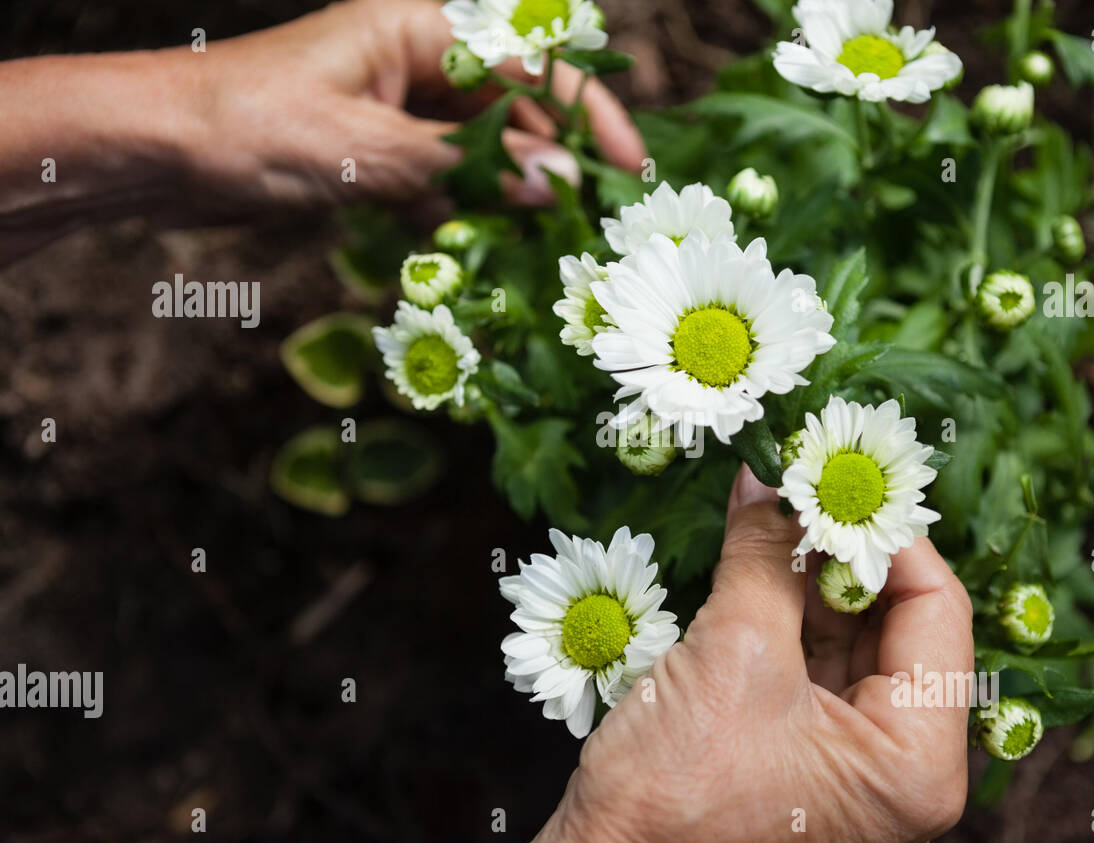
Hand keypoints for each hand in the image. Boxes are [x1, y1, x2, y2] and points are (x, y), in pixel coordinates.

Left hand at [185, 0, 645, 209]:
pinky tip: (481, 251)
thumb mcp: (367, 146)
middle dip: (556, 164)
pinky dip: (465, 214)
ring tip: (552, 248)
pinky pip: (445, 182)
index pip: (531, 64)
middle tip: (594, 227)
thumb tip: (560, 184)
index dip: (589, 114)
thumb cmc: (249, 124)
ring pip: (485, 152)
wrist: (153, 151)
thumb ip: (469, 167)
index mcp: (419, 30)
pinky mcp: (377, 154)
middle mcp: (417, 63)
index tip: (629, 170)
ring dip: (514, 197)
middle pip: (516, 110)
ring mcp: (398, 110)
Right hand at [517, 466, 973, 842]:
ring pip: (851, 639)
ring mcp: (853, 766)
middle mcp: (901, 768)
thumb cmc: (673, 795)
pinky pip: (814, 666)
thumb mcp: (732, 652)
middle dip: (844, 549)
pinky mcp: (807, 757)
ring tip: (773, 509)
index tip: (838, 480)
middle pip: (897, 622)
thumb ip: (764, 553)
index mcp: (916, 759)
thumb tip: (769, 479)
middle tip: (801, 484)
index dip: (888, 535)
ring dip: (811, 574)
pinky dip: (787, 611)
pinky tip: (757, 558)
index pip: (937, 610)